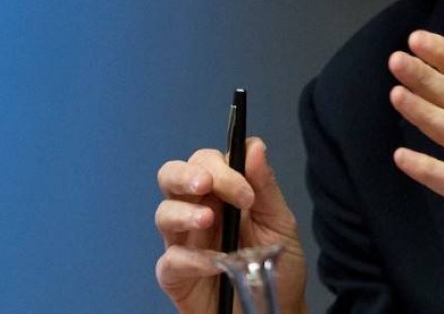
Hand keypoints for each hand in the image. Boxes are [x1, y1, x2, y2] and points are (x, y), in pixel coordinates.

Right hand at [155, 138, 307, 312]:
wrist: (277, 311)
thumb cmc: (276, 267)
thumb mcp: (279, 224)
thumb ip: (265, 186)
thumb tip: (254, 145)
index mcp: (221, 194)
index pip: (206, 162)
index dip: (222, 168)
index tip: (246, 192)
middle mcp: (197, 212)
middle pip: (171, 176)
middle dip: (184, 174)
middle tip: (206, 184)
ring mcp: (184, 243)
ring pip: (163, 213)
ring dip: (183, 212)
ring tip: (208, 222)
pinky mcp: (176, 276)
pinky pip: (169, 260)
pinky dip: (189, 259)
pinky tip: (213, 264)